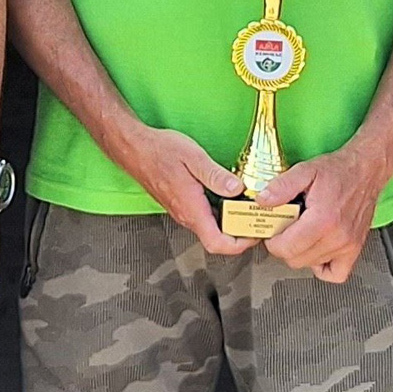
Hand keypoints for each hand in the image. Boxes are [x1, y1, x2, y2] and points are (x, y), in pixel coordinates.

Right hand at [108, 120, 255, 255]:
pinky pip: (206, 217)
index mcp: (190, 208)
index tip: (256, 232)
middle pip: (218, 240)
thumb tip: (237, 188)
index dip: (241, 244)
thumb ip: (215, 175)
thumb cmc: (157, 150)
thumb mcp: (192, 156)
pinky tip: (229, 196)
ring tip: (248, 205)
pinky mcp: (182, 204)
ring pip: (212, 228)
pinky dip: (221, 212)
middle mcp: (186, 215)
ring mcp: (183, 211)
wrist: (134, 147)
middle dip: (242, 232)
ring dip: (232, 222)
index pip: (217, 244)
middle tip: (258, 216)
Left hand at [256, 144, 388, 282]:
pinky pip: (336, 273)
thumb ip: (282, 186)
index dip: (272, 242)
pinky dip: (322, 267)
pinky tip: (315, 250)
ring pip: (311, 265)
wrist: (366, 171)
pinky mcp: (355, 249)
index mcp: (323, 219)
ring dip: (299, 253)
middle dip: (283, 247)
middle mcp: (337, 236)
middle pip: (295, 260)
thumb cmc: (339, 171)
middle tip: (283, 230)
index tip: (270, 232)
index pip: (286, 248)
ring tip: (299, 233)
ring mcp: (348, 246)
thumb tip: (263, 201)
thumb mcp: (305, 170)